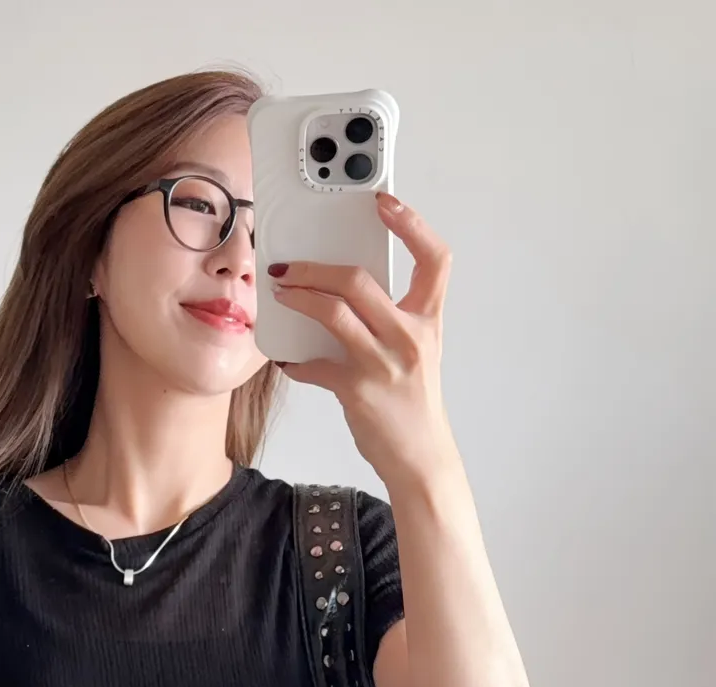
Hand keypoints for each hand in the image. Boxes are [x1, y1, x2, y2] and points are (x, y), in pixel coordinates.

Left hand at [268, 194, 456, 487]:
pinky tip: (288, 361)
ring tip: (281, 293)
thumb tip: (343, 291)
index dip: (412, 224)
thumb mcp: (416, 352)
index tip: (385, 202)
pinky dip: (296, 362)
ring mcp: (384, 364)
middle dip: (317, 267)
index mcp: (428, 320)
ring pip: (334, 313)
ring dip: (299, 298)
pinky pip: (315, 365)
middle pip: (360, 280)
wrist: (421, 456)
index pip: (435, 259)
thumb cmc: (413, 402)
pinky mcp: (358, 391)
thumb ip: (391, 319)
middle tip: (290, 265)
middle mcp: (409, 337)